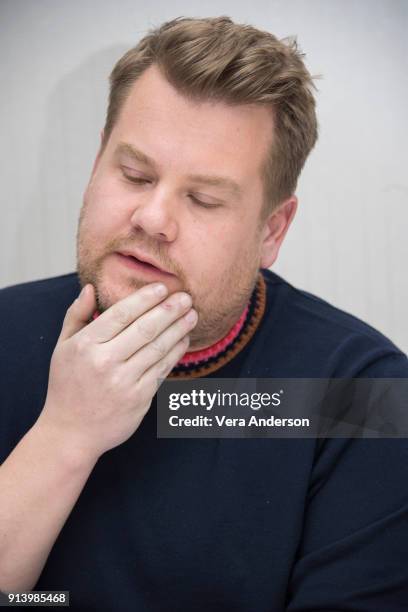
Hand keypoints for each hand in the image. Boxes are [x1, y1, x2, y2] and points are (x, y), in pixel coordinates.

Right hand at [37, 282, 196, 460]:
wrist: (70, 433)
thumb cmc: (66, 386)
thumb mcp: (63, 348)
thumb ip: (76, 315)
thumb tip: (90, 288)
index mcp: (86, 345)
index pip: (121, 314)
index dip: (145, 298)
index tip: (163, 287)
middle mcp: (105, 362)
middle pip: (145, 328)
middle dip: (169, 310)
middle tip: (186, 297)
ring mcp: (124, 381)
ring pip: (158, 348)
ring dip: (178, 329)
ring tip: (192, 315)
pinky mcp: (139, 398)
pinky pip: (162, 369)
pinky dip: (176, 352)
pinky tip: (184, 339)